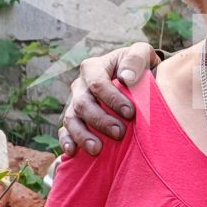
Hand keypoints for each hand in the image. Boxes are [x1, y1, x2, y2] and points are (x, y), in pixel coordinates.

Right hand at [60, 41, 158, 155]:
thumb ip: (136, 59)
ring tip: (97, 149)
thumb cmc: (138, 67)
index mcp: (94, 68)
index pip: (98, 83)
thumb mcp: (142, 54)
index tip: (131, 112)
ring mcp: (75, 104)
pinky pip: (64, 131)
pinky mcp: (74, 120)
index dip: (112, 99)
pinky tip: (73, 152)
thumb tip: (125, 77)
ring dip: (82, 135)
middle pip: (83, 104)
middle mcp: (80, 86)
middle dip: (100, 120)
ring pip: (71, 119)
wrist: (135, 78)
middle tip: (120, 133)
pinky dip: (66, 142)